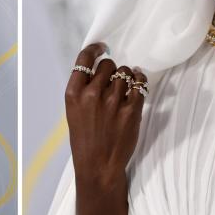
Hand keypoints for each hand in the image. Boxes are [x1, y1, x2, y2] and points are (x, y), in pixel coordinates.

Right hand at [65, 42, 147, 183]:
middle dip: (112, 70)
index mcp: (74, 94)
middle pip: (108, 65)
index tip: (102, 49)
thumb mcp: (74, 112)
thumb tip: (98, 70)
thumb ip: (84, 91)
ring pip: (125, 73)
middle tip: (113, 80)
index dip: (95, 50)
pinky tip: (138, 84)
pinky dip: (140, 81)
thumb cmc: (85, 140)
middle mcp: (92, 94)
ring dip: (126, 77)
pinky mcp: (131, 110)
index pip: (84, 59)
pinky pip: (140, 85)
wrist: (98, 165)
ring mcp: (112, 102)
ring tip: (125, 86)